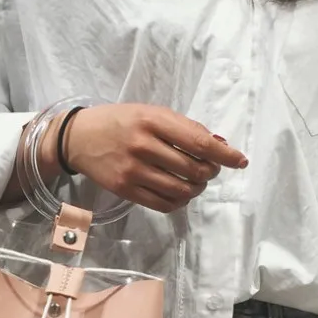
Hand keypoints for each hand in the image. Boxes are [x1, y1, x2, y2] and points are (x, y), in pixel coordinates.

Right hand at [62, 104, 247, 212]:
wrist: (78, 138)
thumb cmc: (119, 121)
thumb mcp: (150, 113)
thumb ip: (182, 127)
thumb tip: (218, 146)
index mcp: (153, 120)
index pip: (198, 142)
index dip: (223, 155)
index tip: (239, 161)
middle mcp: (143, 146)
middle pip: (193, 169)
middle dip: (209, 172)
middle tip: (209, 170)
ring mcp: (133, 171)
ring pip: (180, 189)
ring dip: (196, 189)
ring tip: (195, 182)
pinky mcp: (125, 190)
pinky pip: (163, 204)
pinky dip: (179, 201)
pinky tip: (180, 193)